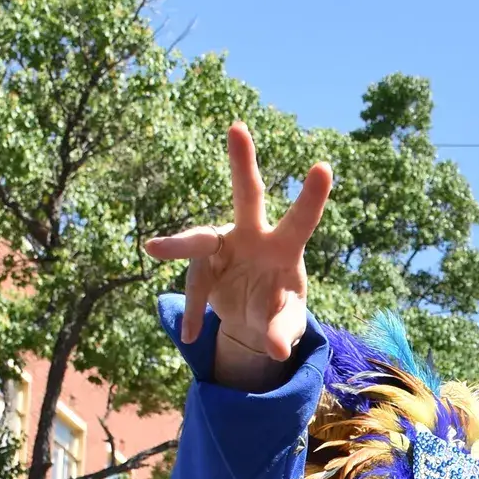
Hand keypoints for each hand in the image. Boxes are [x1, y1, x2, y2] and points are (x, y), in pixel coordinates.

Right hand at [143, 124, 333, 373]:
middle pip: (246, 195)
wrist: (251, 320)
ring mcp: (222, 247)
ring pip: (199, 239)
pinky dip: (195, 314)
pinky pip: (194, 289)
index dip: (312, 196)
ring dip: (177, 244)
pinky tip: (193, 335)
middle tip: (237, 128)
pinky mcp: (201, 266)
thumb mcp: (286, 323)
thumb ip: (282, 332)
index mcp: (284, 246)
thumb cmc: (279, 310)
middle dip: (241, 162)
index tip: (324, 167)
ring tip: (154, 247)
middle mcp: (252, 235)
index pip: (302, 219)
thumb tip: (276, 351)